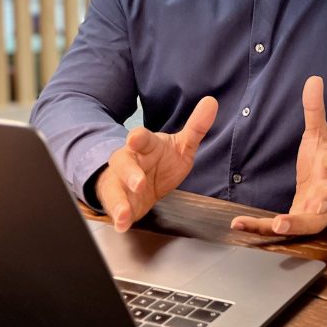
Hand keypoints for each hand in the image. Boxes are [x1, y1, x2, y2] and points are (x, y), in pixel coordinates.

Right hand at [96, 96, 217, 231]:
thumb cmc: (160, 160)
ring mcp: (119, 182)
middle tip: (139, 183)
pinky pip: (115, 208)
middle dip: (130, 173)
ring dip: (119, 201)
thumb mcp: (181, 146)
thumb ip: (196, 127)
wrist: (139, 180)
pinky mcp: (118, 201)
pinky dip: (118, 217)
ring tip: (124, 213)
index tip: (135, 138)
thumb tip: (211, 102)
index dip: (138, 138)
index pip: (141, 139)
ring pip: (114, 189)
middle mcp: (128, 161)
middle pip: (124, 164)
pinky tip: (122, 224)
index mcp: (144, 145)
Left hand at [231, 76, 326, 235]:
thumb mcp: (320, 135)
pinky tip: (238, 224)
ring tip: (279, 225)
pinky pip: (279, 228)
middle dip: (324, 202)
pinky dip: (259, 228)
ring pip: (308, 223)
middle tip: (317, 205)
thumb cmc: (324, 163)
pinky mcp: (298, 224)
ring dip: (294, 224)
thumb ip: (315, 110)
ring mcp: (315, 213)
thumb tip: (313, 79)